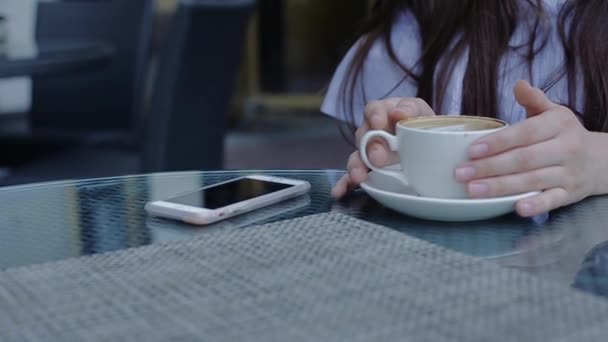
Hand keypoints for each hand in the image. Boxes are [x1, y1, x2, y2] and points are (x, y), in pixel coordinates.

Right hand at [332, 97, 434, 197]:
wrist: (428, 146)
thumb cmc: (420, 124)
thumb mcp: (419, 112)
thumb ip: (410, 109)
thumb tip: (399, 113)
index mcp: (383, 113)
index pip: (373, 110)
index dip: (374, 116)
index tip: (379, 123)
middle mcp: (371, 133)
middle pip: (363, 137)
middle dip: (370, 148)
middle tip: (378, 159)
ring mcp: (367, 153)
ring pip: (356, 158)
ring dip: (356, 167)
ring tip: (359, 176)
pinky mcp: (367, 171)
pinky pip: (351, 178)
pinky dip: (345, 185)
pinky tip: (339, 192)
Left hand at [454, 80, 595, 216]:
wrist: (601, 160)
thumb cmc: (564, 135)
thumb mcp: (554, 113)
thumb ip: (534, 100)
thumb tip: (519, 84)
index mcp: (558, 125)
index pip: (525, 133)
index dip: (498, 142)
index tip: (471, 150)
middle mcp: (566, 148)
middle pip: (524, 159)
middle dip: (490, 167)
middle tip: (461, 173)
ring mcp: (569, 173)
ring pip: (533, 180)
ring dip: (501, 186)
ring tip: (473, 190)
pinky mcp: (570, 194)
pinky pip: (552, 200)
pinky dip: (536, 206)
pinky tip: (516, 209)